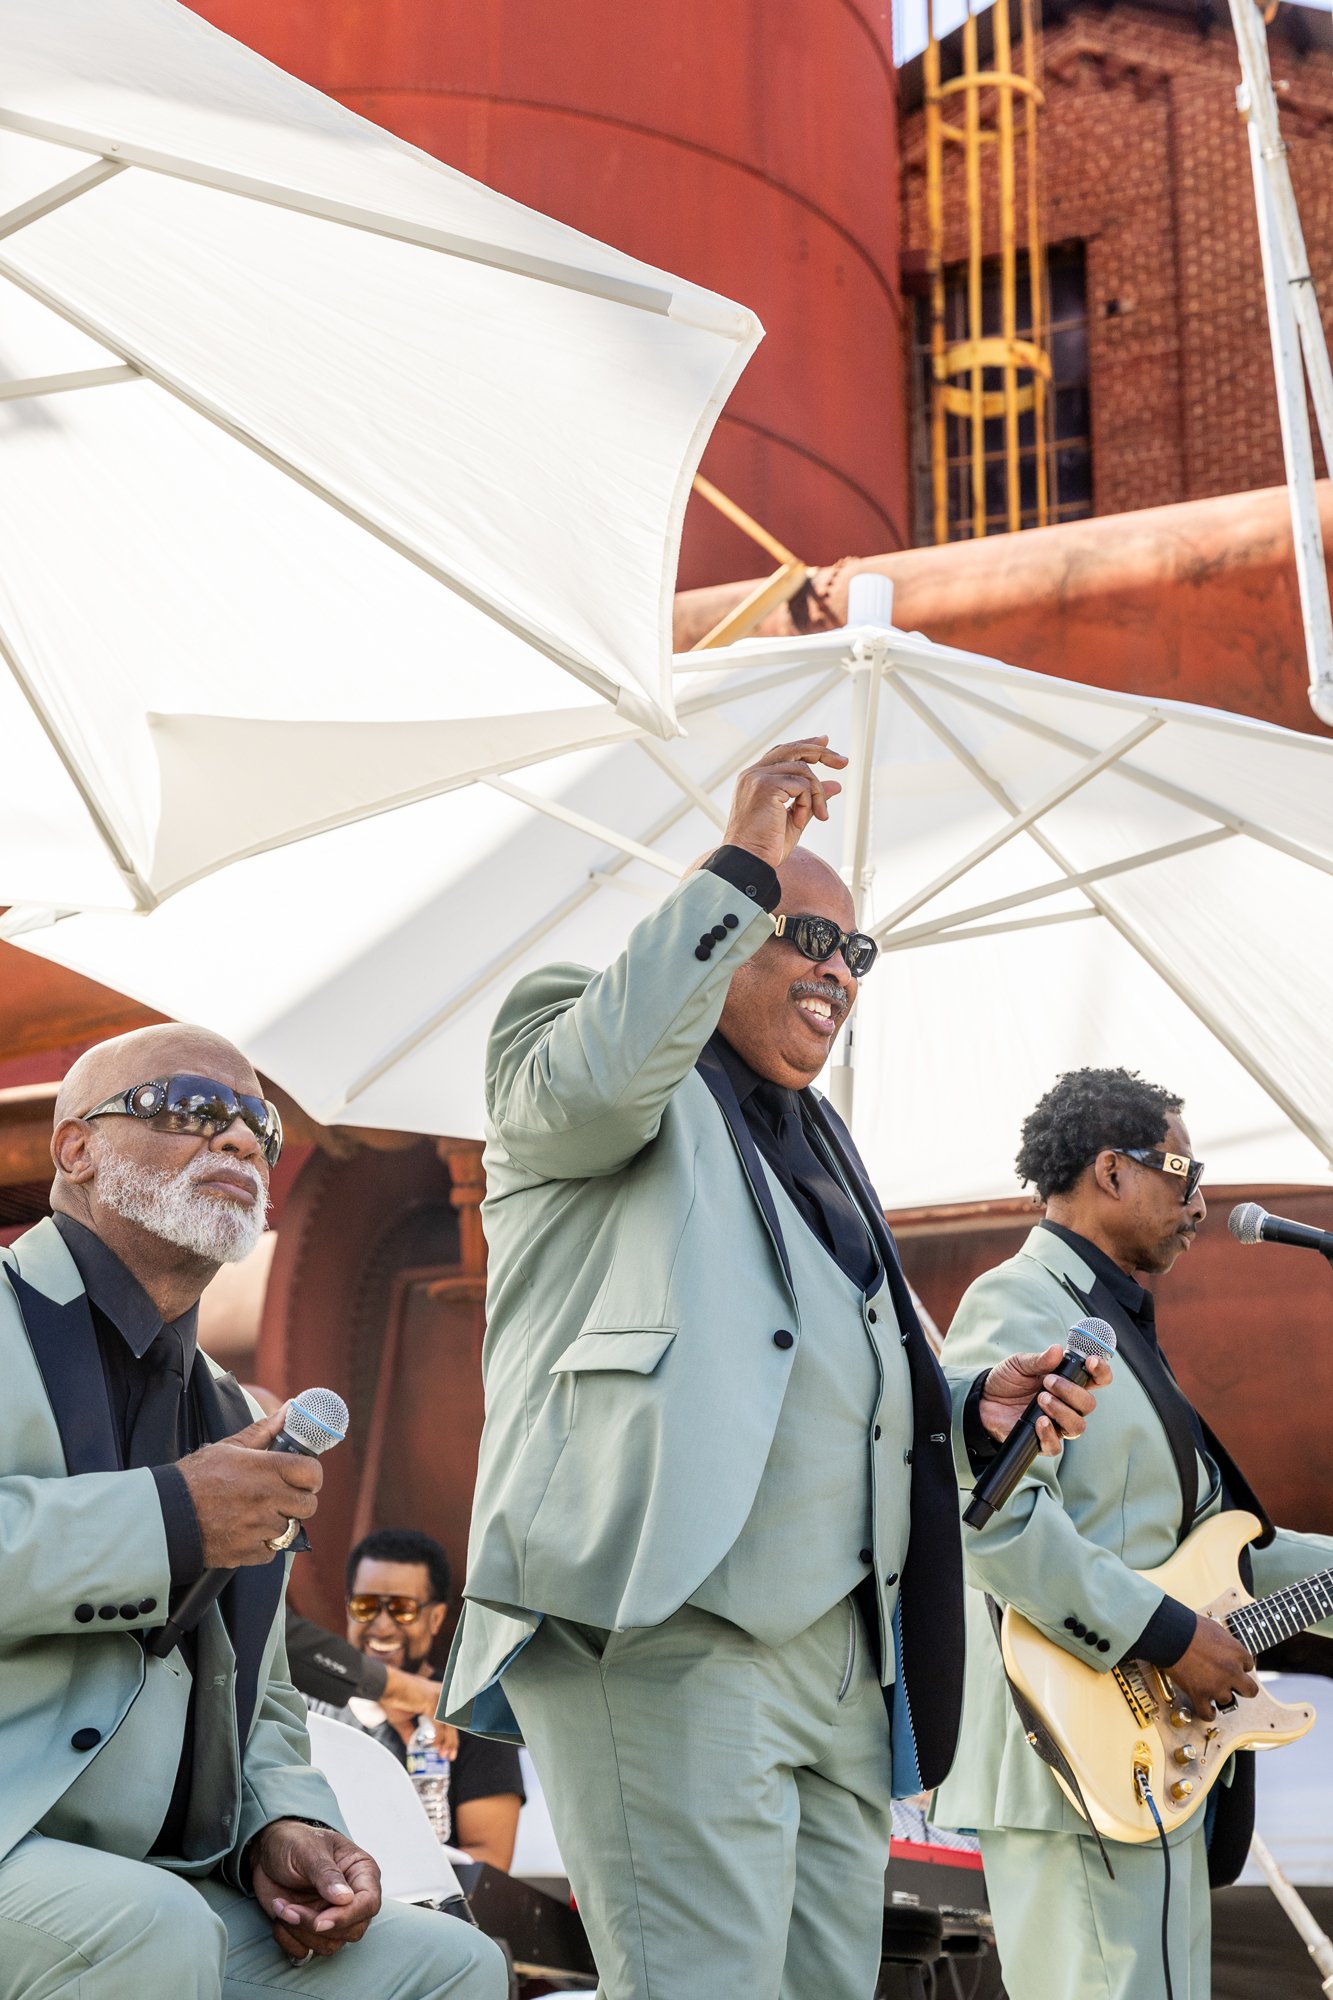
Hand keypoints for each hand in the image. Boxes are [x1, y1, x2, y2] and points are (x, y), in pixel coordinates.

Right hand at [175, 1410, 321, 1567]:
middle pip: (309, 1505)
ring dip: (279, 1522)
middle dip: (299, 1500)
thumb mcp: (229, 1447)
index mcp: (266, 1469)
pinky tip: (246, 1531)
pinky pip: (272, 1551)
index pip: (312, 1472)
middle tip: (283, 1496)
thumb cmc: (196, 1477)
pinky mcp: (249, 1552)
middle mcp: (267, 1498)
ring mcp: (259, 1527)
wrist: (166, 1515)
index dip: (311, 1474)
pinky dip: (263, 1544)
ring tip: (258, 1513)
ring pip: (291, 1529)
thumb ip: (265, 1430)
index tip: (303, 1476)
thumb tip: (291, 1408)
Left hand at [251, 1821, 381, 1960]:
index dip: (347, 1916)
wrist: (268, 1853)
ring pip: (330, 1945)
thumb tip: (346, 1898)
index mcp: (361, 1872)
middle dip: (316, 1926)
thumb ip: (327, 1874)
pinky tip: (279, 1920)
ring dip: (299, 1932)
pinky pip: (308, 1952)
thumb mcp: (309, 1850)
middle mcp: (352, 1897)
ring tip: (281, 1907)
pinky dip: (290, 1942)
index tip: (319, 1921)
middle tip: (290, 1909)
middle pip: (352, 1930)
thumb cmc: (294, 1842)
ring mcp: (332, 1916)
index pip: (369, 1903)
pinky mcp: (313, 1931)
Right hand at [380, 1666, 457, 1756]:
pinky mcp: (432, 1702)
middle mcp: (442, 1694)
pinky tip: (434, 1746)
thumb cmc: (393, 1698)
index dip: (451, 1734)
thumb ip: (410, 1732)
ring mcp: (438, 1697)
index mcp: (438, 1695)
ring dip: (447, 1741)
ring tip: (443, 1754)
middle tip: (449, 1756)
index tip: (450, 1748)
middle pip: (453, 1721)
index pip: (450, 1716)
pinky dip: (438, 1738)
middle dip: (452, 1740)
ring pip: (448, 1723)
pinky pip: (438, 1724)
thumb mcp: (404, 1720)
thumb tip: (412, 1746)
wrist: (385, 1686)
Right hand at [722, 736, 847, 868]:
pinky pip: (801, 785)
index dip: (805, 745)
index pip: (782, 752)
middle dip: (821, 753)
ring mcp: (758, 777)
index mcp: (755, 779)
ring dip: (817, 794)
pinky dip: (808, 802)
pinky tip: (799, 820)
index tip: (825, 742)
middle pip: (793, 749)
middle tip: (844, 763)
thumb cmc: (766, 846)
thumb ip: (812, 799)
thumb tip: (836, 785)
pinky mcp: (766, 786)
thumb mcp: (795, 818)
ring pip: (803, 770)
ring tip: (819, 815)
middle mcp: (753, 773)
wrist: (748, 861)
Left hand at [978, 1344, 1111, 1455]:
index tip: (1090, 1361)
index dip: (1101, 1371)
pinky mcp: (1043, 1440)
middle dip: (1071, 1391)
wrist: (983, 1400)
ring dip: (1062, 1411)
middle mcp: (1067, 1405)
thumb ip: (1039, 1359)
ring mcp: (1057, 1424)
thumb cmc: (1007, 1380)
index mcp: (1068, 1383)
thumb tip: (1057, 1350)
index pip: (1097, 1379)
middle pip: (1088, 1404)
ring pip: (1077, 1426)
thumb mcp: (1019, 1364)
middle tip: (1047, 1382)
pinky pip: (1056, 1445)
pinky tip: (1039, 1421)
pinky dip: (1050, 1433)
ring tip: (1041, 1398)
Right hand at [1164, 1614, 1258, 1720]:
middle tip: (1233, 1683)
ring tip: (1209, 1686)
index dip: (1239, 1665)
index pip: (1248, 1665)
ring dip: (1219, 1693)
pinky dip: (1208, 1713)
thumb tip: (1225, 1648)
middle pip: (1249, 1690)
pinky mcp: (1199, 1694)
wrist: (1171, 1632)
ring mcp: (1216, 1685)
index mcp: (1237, 1653)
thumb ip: (1226, 1643)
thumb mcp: (1216, 1629)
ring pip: (1227, 1700)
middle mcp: (1231, 1672)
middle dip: (1242, 1687)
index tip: (1231, 1664)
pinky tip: (1207, 1709)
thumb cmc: (1190, 1626)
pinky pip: (1207, 1713)